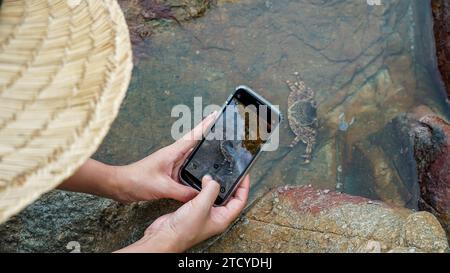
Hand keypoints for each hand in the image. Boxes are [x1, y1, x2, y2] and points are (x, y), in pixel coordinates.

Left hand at [113, 112, 216, 202]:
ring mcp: (171, 164)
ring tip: (218, 146)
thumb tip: (200, 195)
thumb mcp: (162, 187)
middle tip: (223, 127)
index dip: (206, 125)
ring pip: (192, 155)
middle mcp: (173, 155)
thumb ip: (182, 192)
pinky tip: (202, 170)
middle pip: (195, 142)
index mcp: (172, 152)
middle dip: (209, 133)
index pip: (194, 135)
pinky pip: (187, 168)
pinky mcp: (169, 173)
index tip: (216, 115)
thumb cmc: (135, 181)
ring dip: (204, 150)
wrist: (119, 185)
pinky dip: (196, 167)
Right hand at [116, 174, 249, 252]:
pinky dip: (203, 188)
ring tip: (217, 174)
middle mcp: (215, 216)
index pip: (240, 201)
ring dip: (216, 185)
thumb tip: (213, 180)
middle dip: (231, 185)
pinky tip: (200, 181)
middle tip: (232, 172)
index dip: (243, 187)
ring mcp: (204, 213)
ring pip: (215, 196)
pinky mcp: (193, 210)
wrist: (165, 236)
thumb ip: (210, 190)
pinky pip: (202, 196)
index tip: (244, 175)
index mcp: (222, 218)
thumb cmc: (184, 230)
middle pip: (229, 198)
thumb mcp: (201, 206)